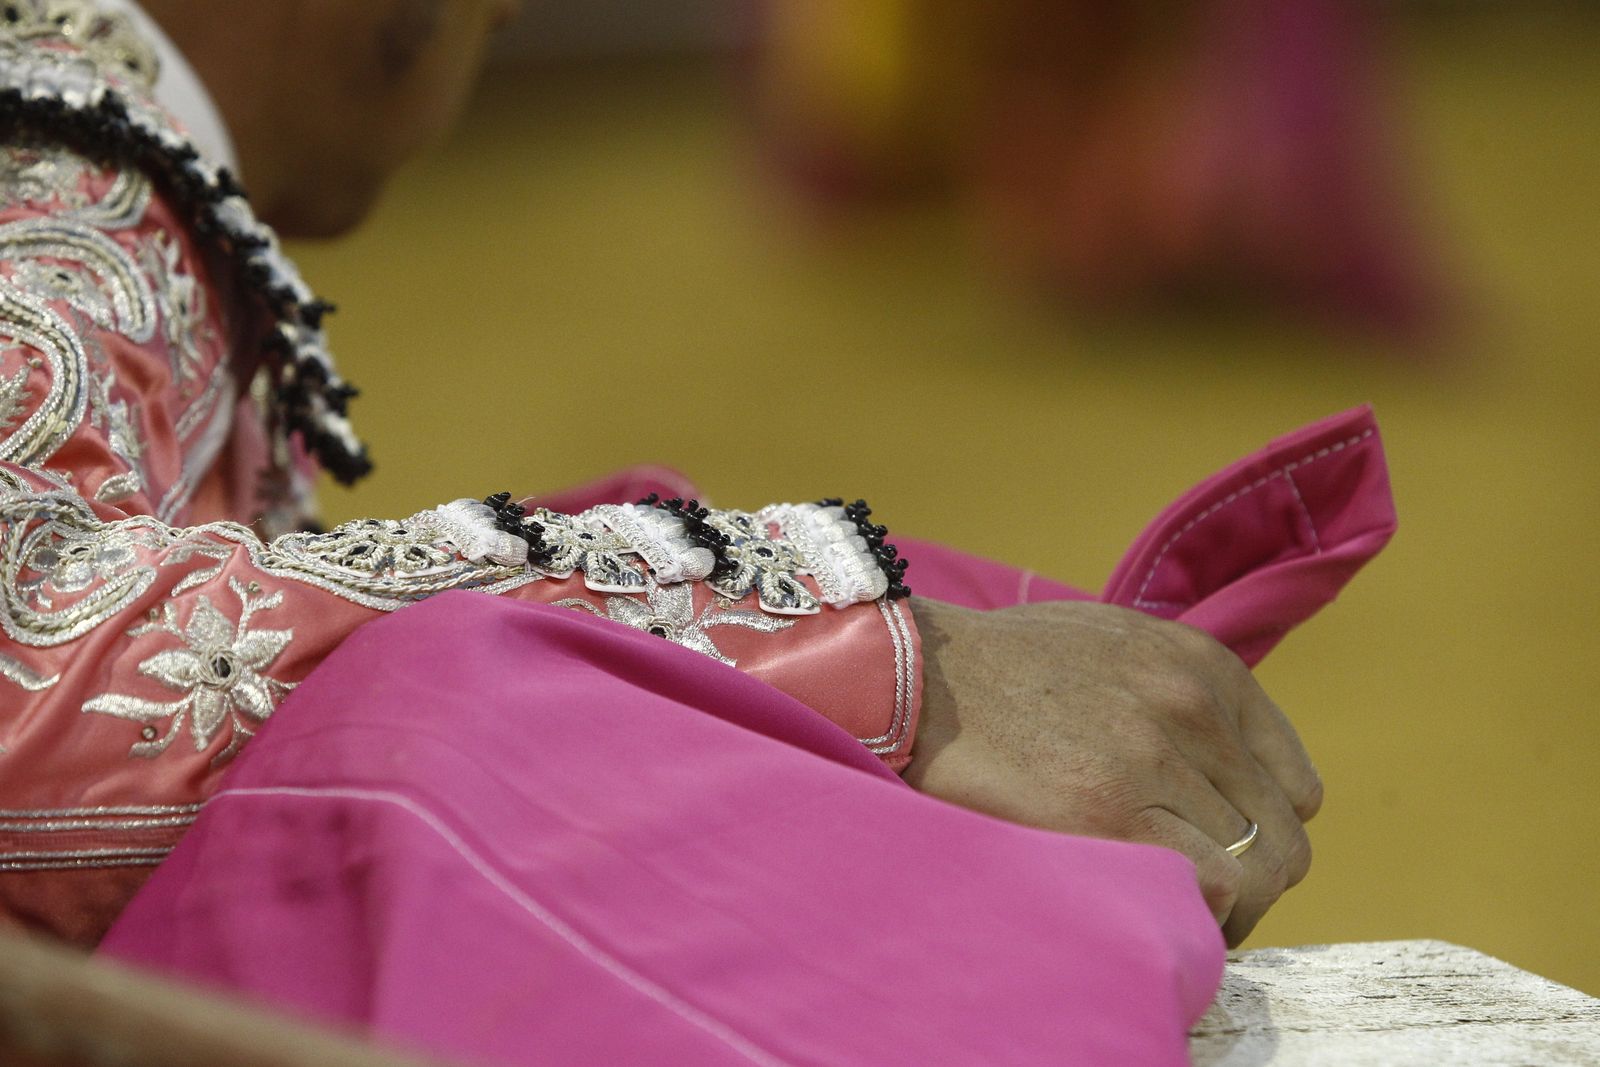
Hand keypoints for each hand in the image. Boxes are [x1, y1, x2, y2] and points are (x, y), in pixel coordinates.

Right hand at [903, 596, 1321, 945]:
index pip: (1295, 788)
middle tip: (1188, 898)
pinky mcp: (1108, 812)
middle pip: (1282, 837)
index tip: (1216, 854)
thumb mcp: (1110, 639)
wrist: (914, 673)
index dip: (1260, 833)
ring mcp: (1152, 759)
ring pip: (1257, 871)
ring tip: (1167, 910)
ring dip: (1221, 907)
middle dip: (1246, 881)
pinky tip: (1148, 910)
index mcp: (1202, 665)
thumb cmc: (999, 665)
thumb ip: (1174, 686)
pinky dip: (1194, 914)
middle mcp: (1191, 707)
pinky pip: (1209, 888)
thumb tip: (1212, 759)